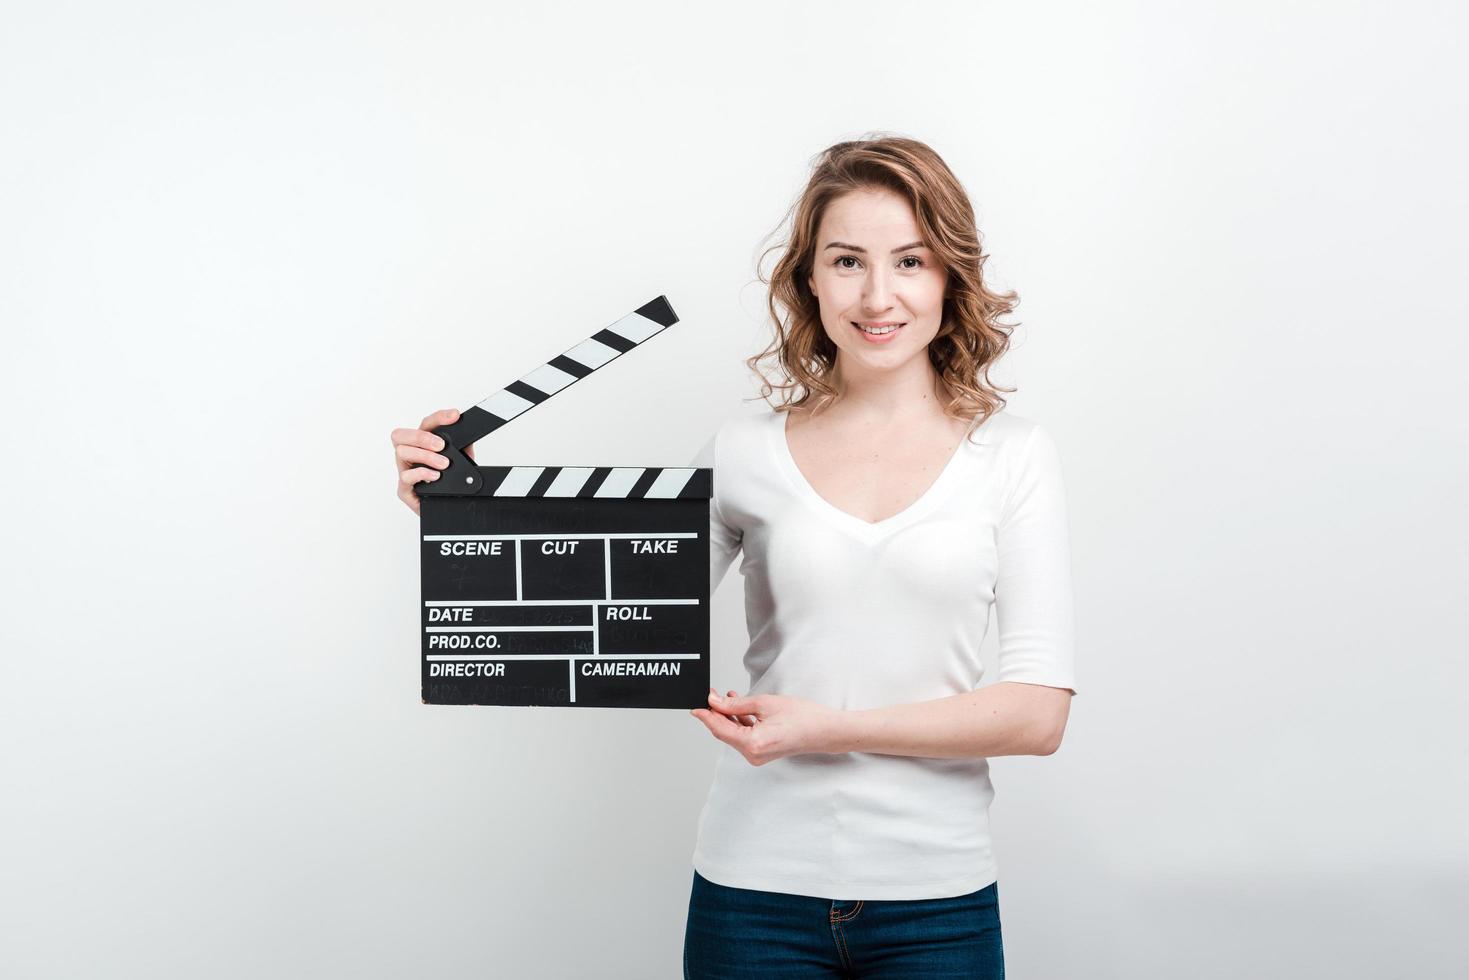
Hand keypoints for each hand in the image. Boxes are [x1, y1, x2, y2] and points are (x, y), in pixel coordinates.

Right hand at [391, 407, 475, 514]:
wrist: (452, 509)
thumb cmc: (452, 485)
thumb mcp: (463, 463)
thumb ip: (463, 448)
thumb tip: (467, 435)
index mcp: (421, 445)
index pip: (425, 424)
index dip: (439, 417)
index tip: (454, 416)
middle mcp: (410, 456)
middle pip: (400, 435)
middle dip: (421, 437)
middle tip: (441, 445)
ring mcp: (404, 472)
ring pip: (402, 453)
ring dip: (425, 456)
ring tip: (443, 465)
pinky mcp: (404, 490)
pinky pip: (405, 477)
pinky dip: (421, 474)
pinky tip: (435, 476)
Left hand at [690, 687, 846, 764]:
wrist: (825, 730)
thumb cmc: (802, 717)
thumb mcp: (765, 704)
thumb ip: (736, 704)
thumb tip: (715, 703)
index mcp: (753, 744)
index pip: (720, 729)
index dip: (706, 716)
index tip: (695, 706)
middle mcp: (753, 755)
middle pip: (725, 733)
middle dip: (716, 714)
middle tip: (711, 695)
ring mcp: (758, 756)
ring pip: (734, 735)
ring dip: (728, 717)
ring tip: (726, 697)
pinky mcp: (763, 753)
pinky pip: (744, 737)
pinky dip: (740, 723)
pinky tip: (739, 708)